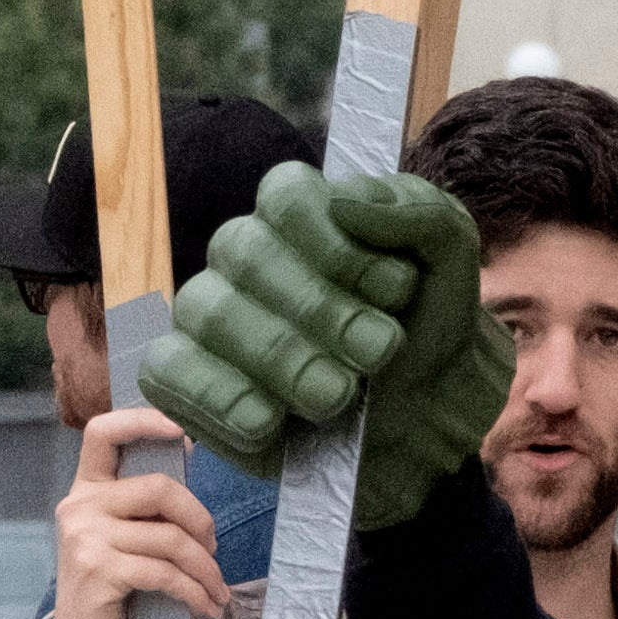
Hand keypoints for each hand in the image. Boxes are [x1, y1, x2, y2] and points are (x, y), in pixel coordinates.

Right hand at [11, 405, 240, 618]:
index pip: (103, 432)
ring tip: (217, 589)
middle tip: (213, 549)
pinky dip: (194, 591)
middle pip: (158, 487)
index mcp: (86, 488)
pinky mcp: (98, 572)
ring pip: (170, 538)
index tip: (184, 431)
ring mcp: (85, 538)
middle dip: (200, 519)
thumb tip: (192, 465)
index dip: (144, 420)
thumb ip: (144, 506)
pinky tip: (205, 606)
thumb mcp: (122, 536)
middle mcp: (79, 506)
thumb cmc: (112, 587)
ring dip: (205, 568)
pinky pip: (164, 573)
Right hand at [130, 158, 500, 539]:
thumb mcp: (448, 257)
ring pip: (215, 313)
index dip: (338, 244)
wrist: (423, 416)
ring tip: (338, 396)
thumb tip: (345, 200)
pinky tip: (268, 422)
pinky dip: (219, 397)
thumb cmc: (424, 326)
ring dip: (284, 359)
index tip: (397, 289)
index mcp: (298, 213)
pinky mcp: (181, 377)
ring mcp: (205, 314)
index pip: (286, 196)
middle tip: (378, 352)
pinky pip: (169, 371)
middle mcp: (242, 255)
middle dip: (321, 309)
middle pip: (250, 255)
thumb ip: (415, 212)